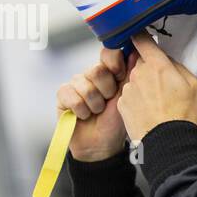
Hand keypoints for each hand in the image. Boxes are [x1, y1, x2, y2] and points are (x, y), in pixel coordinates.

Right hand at [58, 46, 134, 161]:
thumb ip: (128, 74)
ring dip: (95, 105)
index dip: (114, 64)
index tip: (120, 76)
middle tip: (107, 102)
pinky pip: (72, 97)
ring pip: (85, 86)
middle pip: (97, 70)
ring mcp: (76, 83)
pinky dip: (81, 110)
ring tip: (96, 112)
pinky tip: (84, 115)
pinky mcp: (62, 94)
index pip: (109, 54)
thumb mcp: (126, 97)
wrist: (101, 144)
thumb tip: (134, 52)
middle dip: (106, 91)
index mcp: (109, 72)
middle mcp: (91, 74)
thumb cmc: (115, 121)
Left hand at [118, 31, 196, 141]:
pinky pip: (129, 96)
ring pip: (135, 80)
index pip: (142, 39)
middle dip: (150, 70)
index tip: (142, 35)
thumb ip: (180, 68)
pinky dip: (137, 101)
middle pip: (141, 63)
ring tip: (158, 104)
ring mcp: (128, 90)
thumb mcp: (195, 86)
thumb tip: (170, 63)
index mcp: (158, 66)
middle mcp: (139, 74)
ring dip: (144, 87)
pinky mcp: (122, 105)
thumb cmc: (184, 116)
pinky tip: (149, 112)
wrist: (169, 143)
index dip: (142, 35)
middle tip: (164, 85)